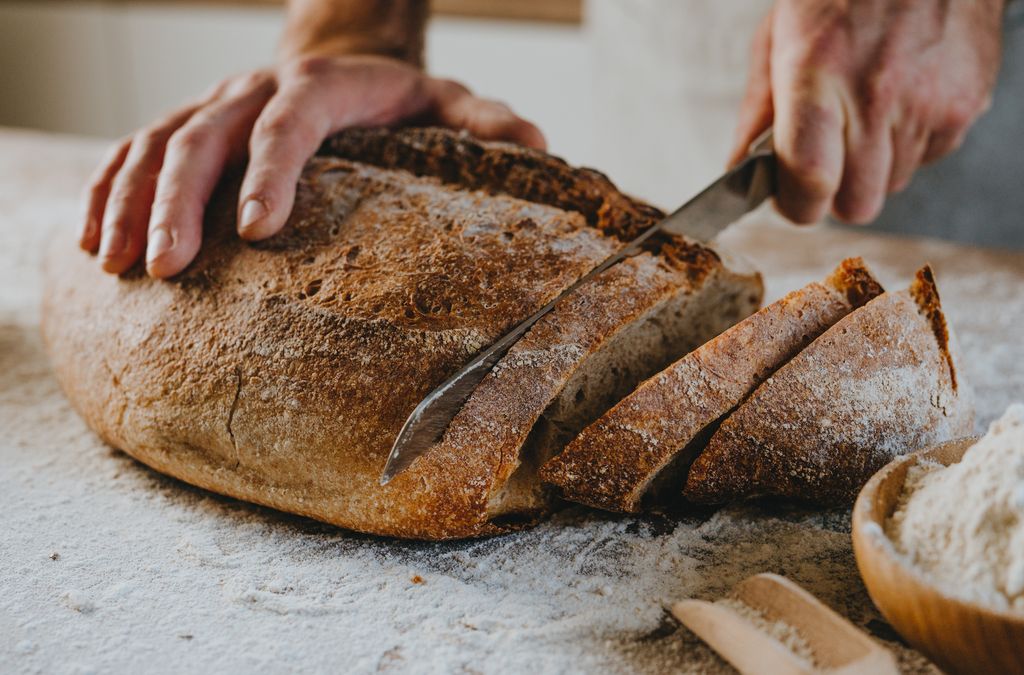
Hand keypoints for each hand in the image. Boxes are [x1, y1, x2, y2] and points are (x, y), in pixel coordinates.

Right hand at [80, 54, 545, 277]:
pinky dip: (107, 192)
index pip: (292, 119)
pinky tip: (92, 244)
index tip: (257, 229)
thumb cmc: (404, 101)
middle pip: (205, 134)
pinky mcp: (188, 123)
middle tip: (168, 271)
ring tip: (116, 267)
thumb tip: (539, 146)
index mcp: (326, 86)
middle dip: (180, 201)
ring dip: (130, 201)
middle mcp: (258, 87)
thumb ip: (486, 126)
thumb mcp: (450, 105)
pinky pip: (131, 150)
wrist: (347, 61)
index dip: (272, 169)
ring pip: (156, 141)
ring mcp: (216, 104)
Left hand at [730, 0, 1004, 223]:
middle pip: (858, 203)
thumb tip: (740, 170)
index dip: (796, 204)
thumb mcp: (780, 34)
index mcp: (819, 73)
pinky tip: (903, 95)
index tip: (790, 196)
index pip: (810, 182)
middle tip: (827, 157)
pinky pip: (930, 157)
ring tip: (868, 106)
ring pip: (895, 183)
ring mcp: (930, 103)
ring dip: (875, 163)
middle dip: (836, 193)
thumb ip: (759, 110)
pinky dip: (911, 141)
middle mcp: (877, 94)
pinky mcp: (967, 105)